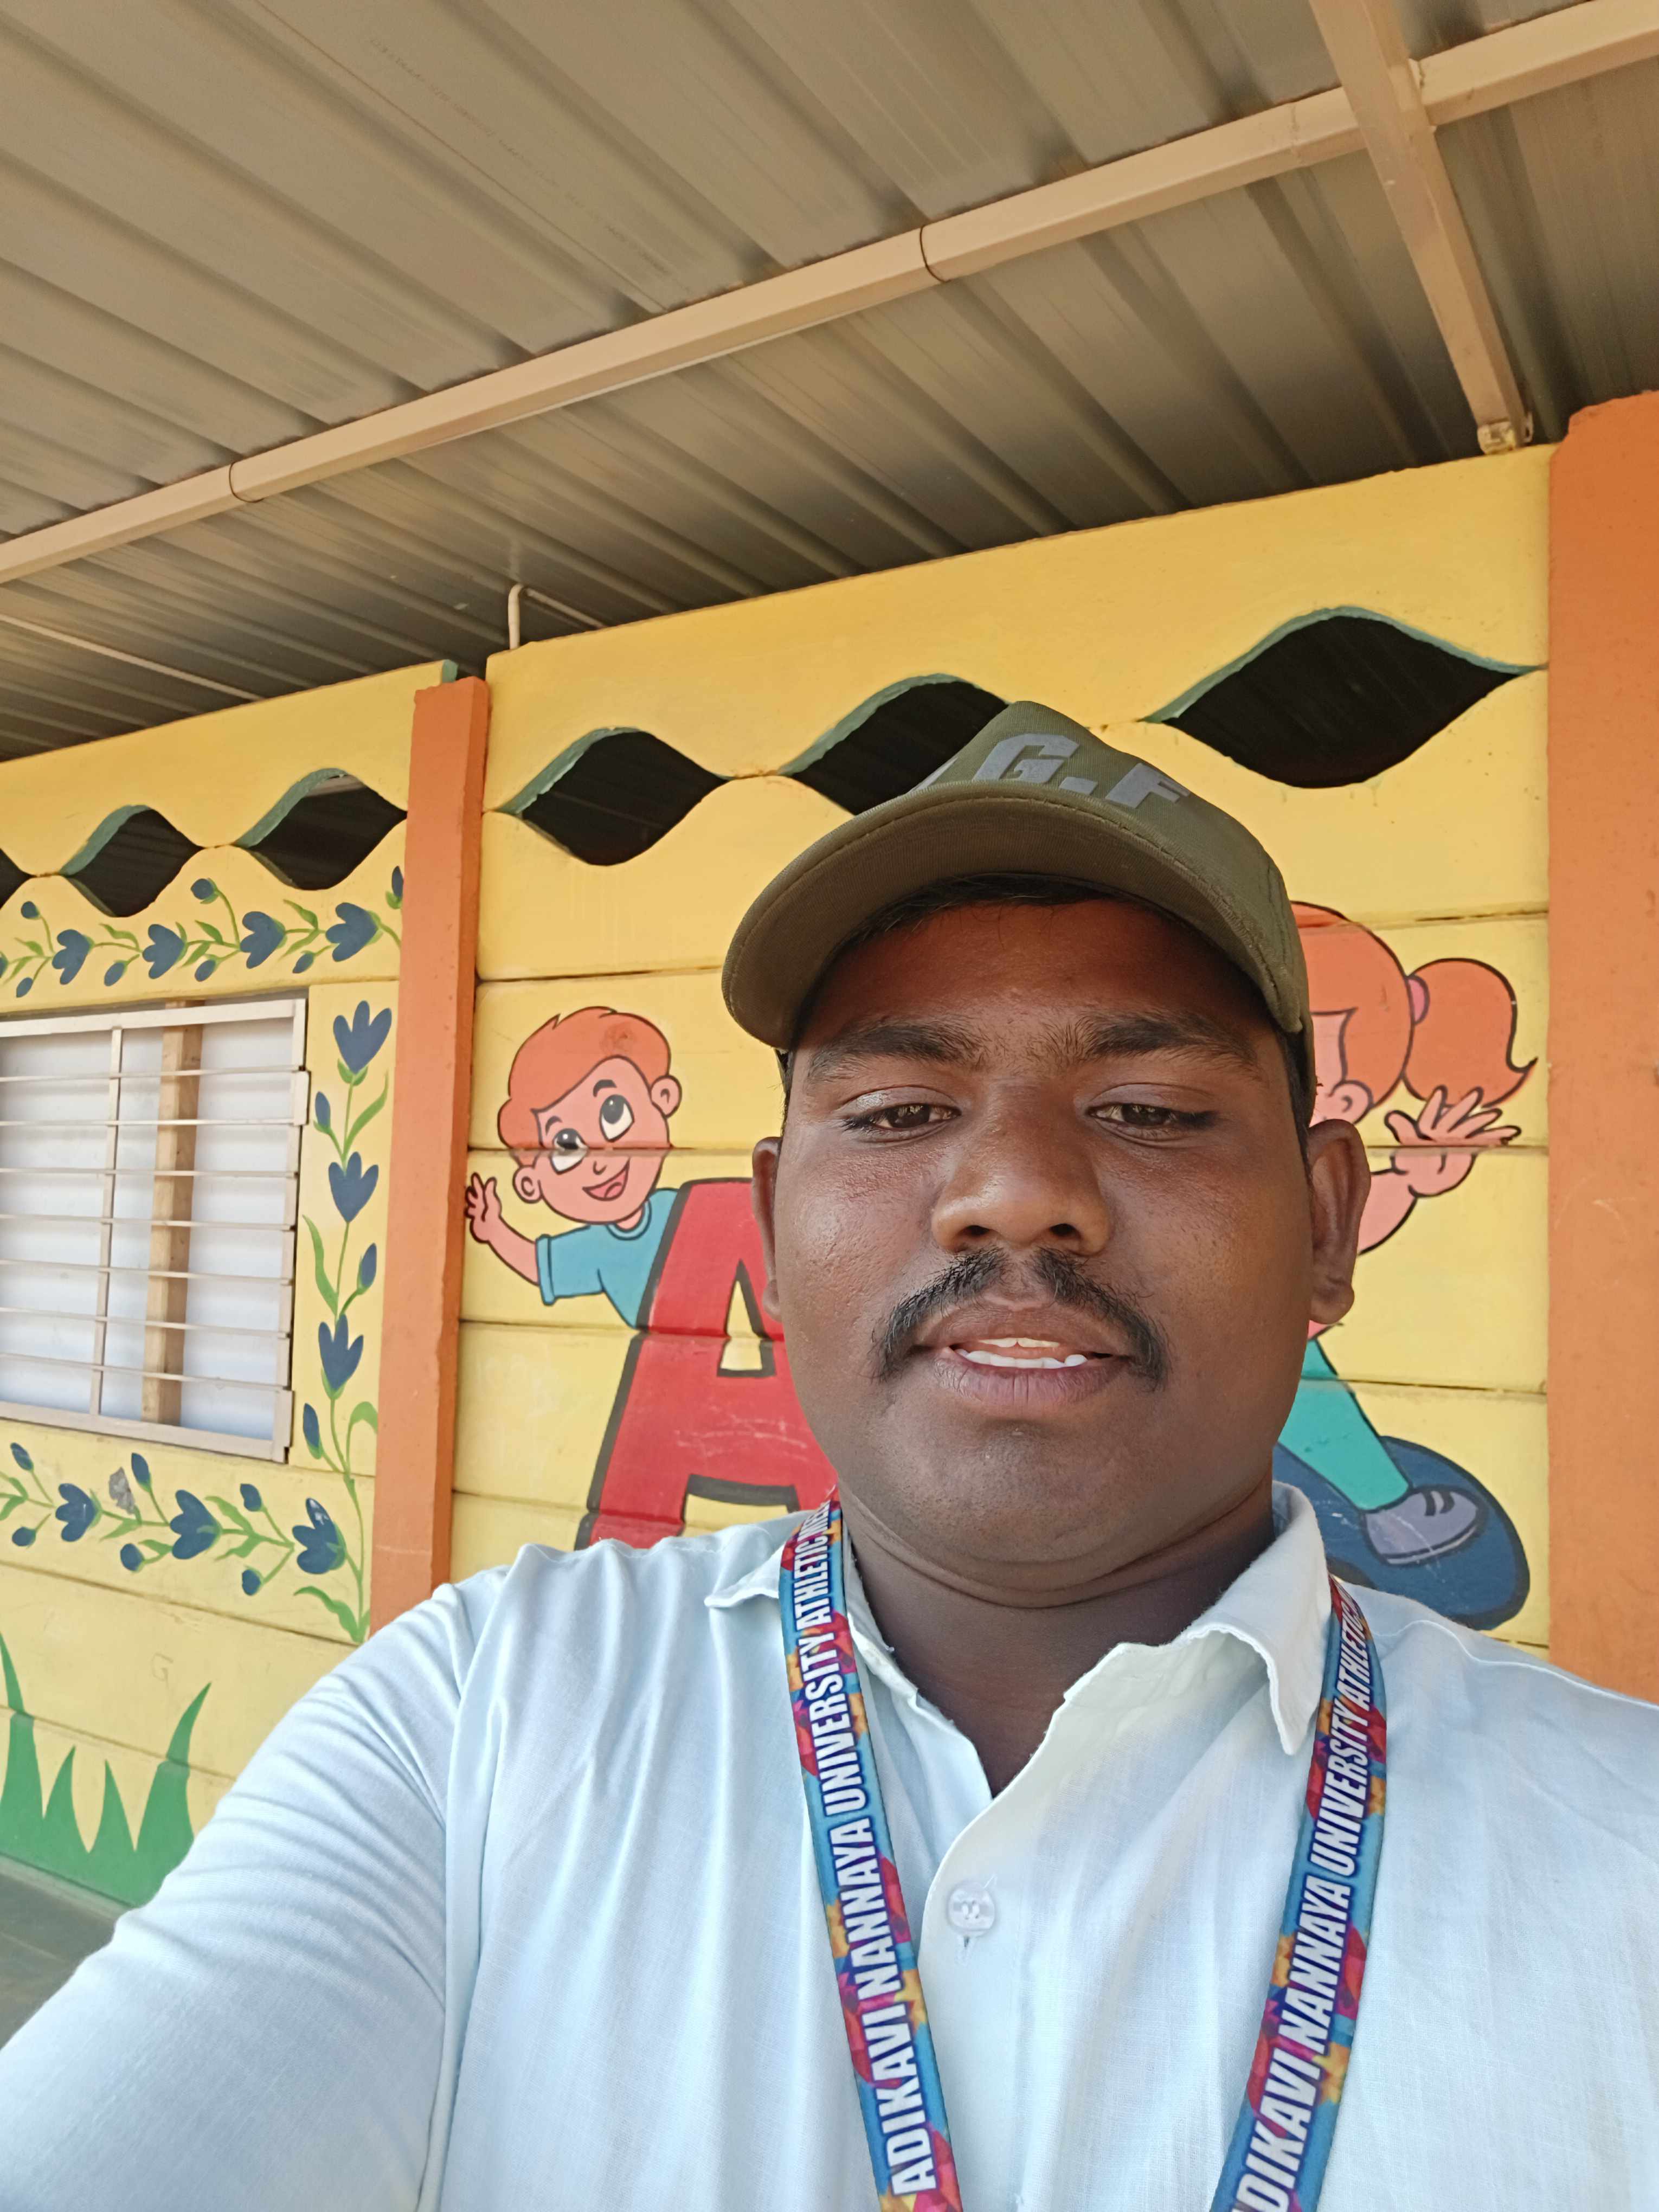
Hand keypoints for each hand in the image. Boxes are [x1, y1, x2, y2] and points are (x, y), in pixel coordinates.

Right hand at [464, 1172, 502, 1239]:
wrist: (491, 1230)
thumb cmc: (492, 1215)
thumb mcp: (491, 1203)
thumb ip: (489, 1192)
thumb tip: (492, 1180)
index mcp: (484, 1199)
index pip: (479, 1189)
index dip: (476, 1182)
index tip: (474, 1175)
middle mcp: (480, 1204)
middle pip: (473, 1196)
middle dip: (470, 1192)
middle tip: (467, 1186)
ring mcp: (477, 1211)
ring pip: (470, 1204)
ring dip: (468, 1201)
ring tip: (467, 1197)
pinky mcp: (475, 1218)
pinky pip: (469, 1213)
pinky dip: (468, 1211)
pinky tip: (468, 1211)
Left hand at [1384, 1087, 1518, 1196]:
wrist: (1419, 1181)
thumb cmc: (1408, 1165)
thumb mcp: (1403, 1150)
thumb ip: (1403, 1131)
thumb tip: (1392, 1116)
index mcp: (1426, 1131)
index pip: (1429, 1117)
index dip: (1434, 1106)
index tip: (1440, 1093)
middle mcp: (1441, 1132)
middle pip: (1454, 1118)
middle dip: (1465, 1106)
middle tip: (1476, 1094)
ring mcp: (1455, 1139)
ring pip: (1471, 1127)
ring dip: (1483, 1120)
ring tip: (1496, 1113)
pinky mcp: (1466, 1149)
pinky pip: (1482, 1141)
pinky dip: (1494, 1137)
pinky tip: (1508, 1134)